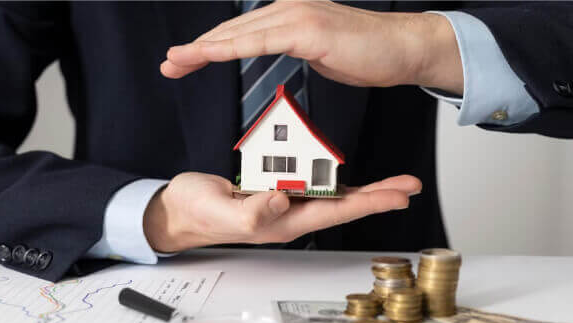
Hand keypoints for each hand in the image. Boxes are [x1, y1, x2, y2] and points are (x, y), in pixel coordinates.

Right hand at [143, 172, 420, 251]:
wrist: (180, 210)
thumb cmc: (197, 212)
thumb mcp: (220, 210)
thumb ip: (250, 210)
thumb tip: (282, 201)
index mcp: (282, 223)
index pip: (335, 212)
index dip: (369, 203)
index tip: (398, 195)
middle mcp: (290, 215)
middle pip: (344, 205)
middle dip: (379, 196)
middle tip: (410, 185)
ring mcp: (285, 205)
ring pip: (334, 196)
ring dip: (366, 190)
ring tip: (394, 183)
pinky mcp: (277, 192)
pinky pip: (314, 186)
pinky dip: (336, 180)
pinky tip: (352, 180)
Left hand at [161, 0, 462, 93]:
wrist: (403, 49)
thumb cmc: (366, 53)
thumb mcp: (320, 52)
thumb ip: (295, 48)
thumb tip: (278, 53)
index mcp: (288, 16)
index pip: (240, 33)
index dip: (209, 47)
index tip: (184, 61)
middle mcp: (288, 9)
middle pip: (232, 31)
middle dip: (196, 48)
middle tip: (169, 63)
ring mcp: (297, 16)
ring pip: (239, 33)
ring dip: (204, 48)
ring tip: (176, 60)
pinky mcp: (308, 29)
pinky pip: (261, 41)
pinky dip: (231, 48)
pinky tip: (208, 55)